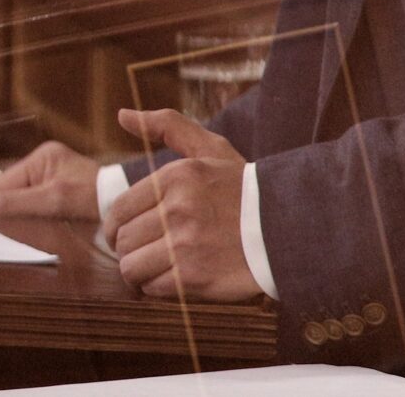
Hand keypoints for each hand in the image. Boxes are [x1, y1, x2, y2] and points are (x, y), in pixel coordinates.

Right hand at [0, 141, 100, 220]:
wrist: (123, 205)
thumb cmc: (92, 200)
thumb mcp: (53, 200)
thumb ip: (16, 203)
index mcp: (39, 158)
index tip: (10, 228)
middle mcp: (41, 164)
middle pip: (6, 196)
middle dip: (14, 215)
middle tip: (34, 229)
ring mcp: (49, 178)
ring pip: (17, 205)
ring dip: (26, 221)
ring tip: (47, 228)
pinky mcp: (56, 193)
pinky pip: (32, 210)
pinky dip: (36, 222)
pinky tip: (52, 228)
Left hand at [105, 107, 258, 300]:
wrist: (288, 228)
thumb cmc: (244, 188)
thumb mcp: (210, 148)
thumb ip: (166, 126)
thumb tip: (122, 115)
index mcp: (175, 177)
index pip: (119, 209)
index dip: (116, 226)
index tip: (125, 233)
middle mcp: (177, 210)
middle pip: (122, 240)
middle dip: (127, 249)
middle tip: (143, 251)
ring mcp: (186, 245)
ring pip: (131, 267)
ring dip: (139, 271)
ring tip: (154, 266)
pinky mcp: (195, 278)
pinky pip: (153, 289)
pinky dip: (157, 288)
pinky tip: (173, 278)